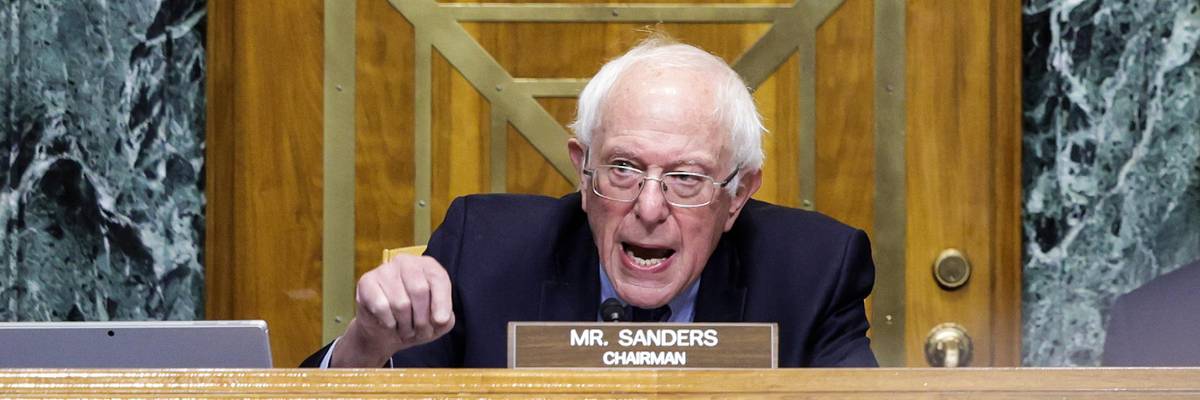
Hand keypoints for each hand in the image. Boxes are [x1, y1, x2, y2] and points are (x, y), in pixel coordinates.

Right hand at [330, 254, 454, 366]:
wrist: (384, 332)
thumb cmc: (414, 320)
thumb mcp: (437, 322)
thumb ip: (446, 318)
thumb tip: (440, 318)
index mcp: (428, 266)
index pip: (438, 278)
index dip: (441, 302)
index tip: (440, 321)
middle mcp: (406, 262)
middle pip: (419, 290)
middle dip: (421, 318)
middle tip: (420, 331)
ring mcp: (384, 270)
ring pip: (400, 303)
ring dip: (405, 325)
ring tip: (405, 329)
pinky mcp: (366, 282)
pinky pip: (381, 307)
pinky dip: (388, 322)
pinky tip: (389, 323)